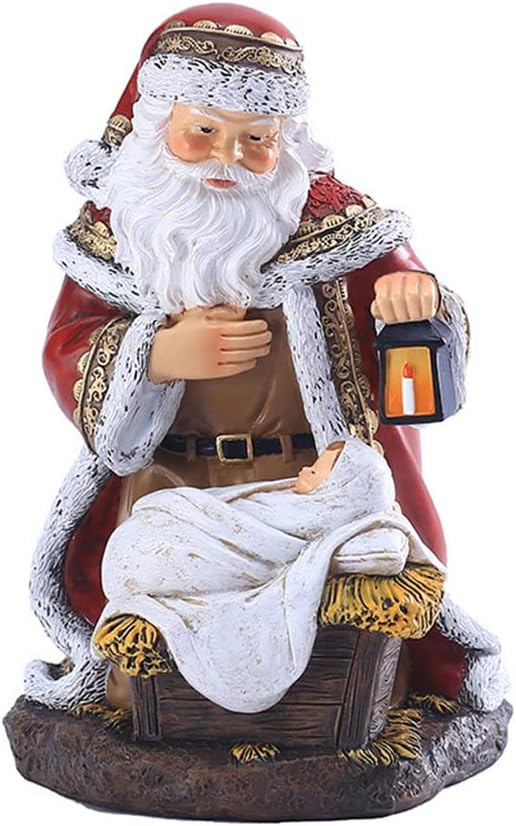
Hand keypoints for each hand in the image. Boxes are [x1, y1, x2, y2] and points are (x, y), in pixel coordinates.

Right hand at [148, 304, 271, 381]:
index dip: (256, 327)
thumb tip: (242, 311)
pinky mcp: (211, 372)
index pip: (241, 327)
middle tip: (269, 336)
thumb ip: (220, 313)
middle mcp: (214, 344)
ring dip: (257, 351)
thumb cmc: (181, 331)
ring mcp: (213, 359)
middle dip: (260, 339)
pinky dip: (246, 364)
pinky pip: (234, 369)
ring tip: (265, 348)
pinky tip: (253, 360)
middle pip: (245, 342)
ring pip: (242, 356)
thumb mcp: (197, 315)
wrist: (162, 353)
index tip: (264, 325)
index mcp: (212, 328)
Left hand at [370, 271, 439, 323]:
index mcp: (383, 283)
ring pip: (411, 295)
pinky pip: (426, 296)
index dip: (388, 314)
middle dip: (402, 315)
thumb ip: (378, 310)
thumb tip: (376, 311)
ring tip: (415, 319)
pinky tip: (425, 315)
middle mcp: (398, 276)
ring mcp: (414, 276)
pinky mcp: (429, 281)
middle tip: (406, 321)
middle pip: (397, 297)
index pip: (382, 299)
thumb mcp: (387, 308)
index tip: (394, 321)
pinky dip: (426, 309)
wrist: (423, 297)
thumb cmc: (402, 306)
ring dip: (414, 313)